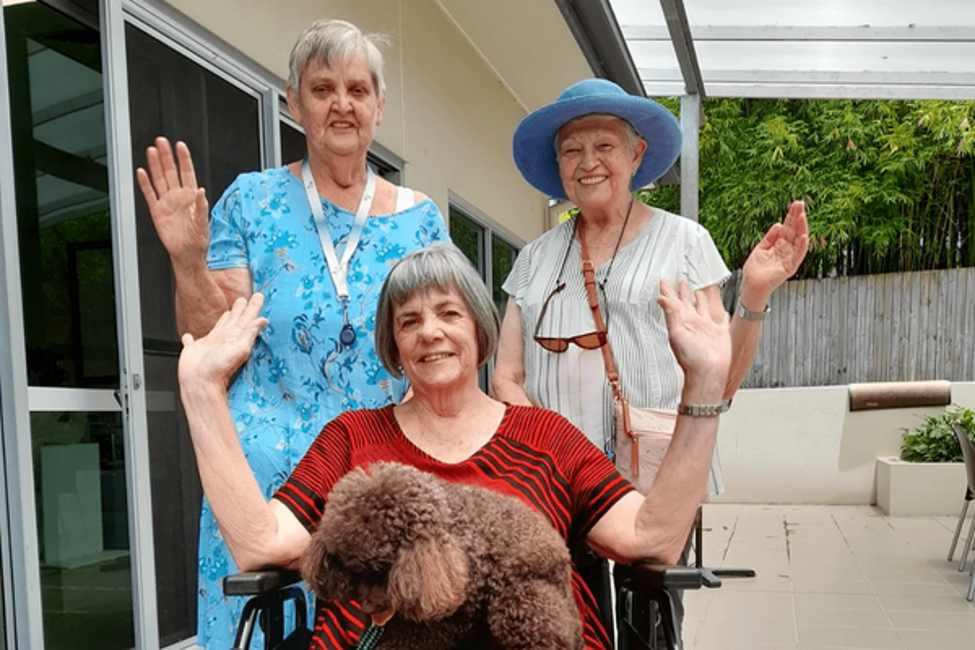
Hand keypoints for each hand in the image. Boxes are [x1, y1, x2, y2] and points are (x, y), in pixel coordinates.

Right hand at [136, 137, 209, 263]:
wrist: (187, 254)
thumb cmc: (198, 240)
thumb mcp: (203, 223)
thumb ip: (201, 206)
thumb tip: (201, 191)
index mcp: (192, 197)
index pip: (187, 173)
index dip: (184, 159)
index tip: (180, 145)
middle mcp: (178, 197)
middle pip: (171, 172)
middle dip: (167, 156)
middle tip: (161, 141)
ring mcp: (167, 203)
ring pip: (159, 179)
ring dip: (155, 165)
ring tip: (151, 150)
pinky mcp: (157, 211)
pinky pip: (149, 194)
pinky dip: (145, 184)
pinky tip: (141, 172)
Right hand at [178, 294, 266, 389]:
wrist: (200, 384)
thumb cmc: (218, 369)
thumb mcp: (239, 348)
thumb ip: (250, 333)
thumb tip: (263, 320)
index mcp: (235, 337)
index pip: (247, 318)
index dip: (253, 307)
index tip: (258, 296)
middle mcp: (223, 339)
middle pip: (234, 320)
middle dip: (240, 309)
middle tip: (244, 299)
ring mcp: (209, 345)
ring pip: (218, 327)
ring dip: (224, 319)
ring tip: (228, 311)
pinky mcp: (194, 350)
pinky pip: (191, 342)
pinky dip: (190, 338)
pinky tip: (189, 336)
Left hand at [658, 281, 730, 387]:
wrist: (708, 374)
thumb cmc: (691, 359)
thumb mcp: (677, 333)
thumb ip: (671, 315)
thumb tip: (661, 298)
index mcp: (681, 321)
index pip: (673, 301)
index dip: (668, 291)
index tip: (664, 280)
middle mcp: (693, 322)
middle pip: (687, 302)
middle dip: (683, 291)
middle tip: (681, 281)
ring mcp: (707, 328)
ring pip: (703, 308)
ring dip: (701, 299)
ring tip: (699, 290)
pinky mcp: (720, 333)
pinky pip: (721, 320)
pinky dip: (721, 314)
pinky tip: (721, 311)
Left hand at [740, 200, 809, 307]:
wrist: (750, 286)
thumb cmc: (754, 271)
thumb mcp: (760, 249)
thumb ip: (770, 237)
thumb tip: (778, 224)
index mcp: (779, 245)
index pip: (787, 228)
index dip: (791, 216)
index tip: (795, 204)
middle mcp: (786, 250)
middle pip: (794, 231)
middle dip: (797, 218)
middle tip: (801, 204)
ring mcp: (789, 258)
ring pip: (798, 241)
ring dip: (801, 228)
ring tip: (802, 216)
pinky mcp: (790, 267)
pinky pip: (798, 255)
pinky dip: (801, 245)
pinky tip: (804, 235)